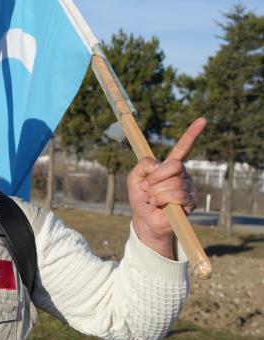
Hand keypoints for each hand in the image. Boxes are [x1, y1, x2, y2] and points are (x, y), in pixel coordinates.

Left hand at [127, 117, 206, 256]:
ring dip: (155, 193)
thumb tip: (158, 165)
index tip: (203, 119)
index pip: (183, 147)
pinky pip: (176, 195)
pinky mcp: (191, 201)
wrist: (145, 220)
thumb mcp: (135, 178)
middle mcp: (182, 174)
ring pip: (172, 183)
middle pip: (174, 165)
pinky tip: (160, 205)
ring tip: (153, 200)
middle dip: (155, 177)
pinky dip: (161, 200)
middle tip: (148, 188)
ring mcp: (188, 187)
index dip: (192, 134)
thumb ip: (143, 165)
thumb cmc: (141, 198)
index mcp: (170, 166)